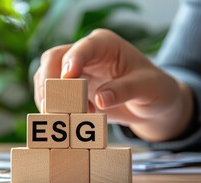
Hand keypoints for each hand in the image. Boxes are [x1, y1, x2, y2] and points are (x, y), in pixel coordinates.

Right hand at [33, 29, 193, 141]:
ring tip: (65, 117)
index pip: (83, 47)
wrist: (150, 105)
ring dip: (50, 98)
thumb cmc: (153, 89)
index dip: (73, 60)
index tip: (68, 78)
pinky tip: (70, 120)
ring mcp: (75, 72)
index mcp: (105, 44)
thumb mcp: (147, 88)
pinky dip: (54, 109)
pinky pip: (51, 95)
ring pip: (47, 77)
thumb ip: (125, 91)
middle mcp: (85, 54)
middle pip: (54, 59)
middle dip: (50, 81)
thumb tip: (100, 99)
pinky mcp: (70, 90)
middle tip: (54, 106)